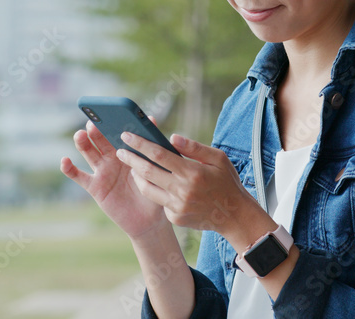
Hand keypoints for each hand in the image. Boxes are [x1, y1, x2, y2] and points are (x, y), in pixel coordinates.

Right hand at [61, 116, 167, 239]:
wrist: (150, 219)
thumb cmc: (155, 189)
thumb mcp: (156, 166)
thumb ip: (151, 145)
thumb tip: (152, 119)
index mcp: (127, 150)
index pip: (116, 132)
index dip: (111, 122)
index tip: (107, 112)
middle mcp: (112, 158)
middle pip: (100, 139)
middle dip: (96, 130)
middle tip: (94, 123)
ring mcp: (102, 171)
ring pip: (88, 153)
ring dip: (82, 143)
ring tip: (81, 135)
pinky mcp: (95, 187)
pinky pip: (79, 176)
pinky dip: (69, 168)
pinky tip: (65, 161)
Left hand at [116, 131, 263, 235]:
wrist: (234, 215)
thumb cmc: (227, 182)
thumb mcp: (218, 159)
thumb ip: (194, 147)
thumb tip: (172, 137)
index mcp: (192, 172)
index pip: (159, 155)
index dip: (141, 144)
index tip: (127, 136)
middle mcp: (182, 190)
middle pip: (148, 172)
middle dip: (130, 159)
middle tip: (119, 151)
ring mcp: (177, 206)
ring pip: (148, 189)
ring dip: (137, 177)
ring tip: (133, 167)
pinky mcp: (175, 217)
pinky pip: (159, 202)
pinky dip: (156, 192)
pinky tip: (158, 185)